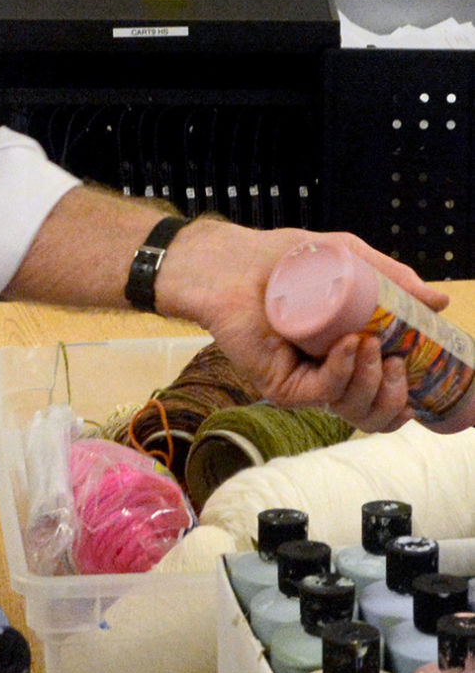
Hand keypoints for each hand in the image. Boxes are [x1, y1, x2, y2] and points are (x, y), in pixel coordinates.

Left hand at [156, 219, 445, 430]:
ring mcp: (305, 383)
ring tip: (374, 346)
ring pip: (353, 408)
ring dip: (373, 382)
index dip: (408, 394)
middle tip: (398, 360)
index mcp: (349, 356)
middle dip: (395, 393)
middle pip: (374, 413)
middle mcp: (328, 376)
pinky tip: (349, 346)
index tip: (422, 370)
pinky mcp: (281, 385)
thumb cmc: (286, 259)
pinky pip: (322, 393)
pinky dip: (343, 372)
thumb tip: (438, 302)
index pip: (385, 393)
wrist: (233, 260)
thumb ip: (392, 280)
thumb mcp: (350, 260)